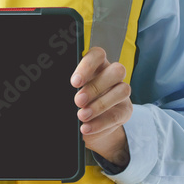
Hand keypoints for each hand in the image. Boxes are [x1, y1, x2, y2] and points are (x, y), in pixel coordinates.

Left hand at [71, 46, 131, 167]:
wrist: (88, 123)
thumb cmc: (76, 100)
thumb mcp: (69, 92)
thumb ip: (68, 89)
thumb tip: (58, 91)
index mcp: (98, 65)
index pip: (98, 55)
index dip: (87, 66)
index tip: (74, 83)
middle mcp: (112, 75)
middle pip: (116, 70)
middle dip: (96, 86)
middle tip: (78, 101)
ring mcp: (121, 92)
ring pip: (123, 90)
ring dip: (101, 105)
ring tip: (82, 116)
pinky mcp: (125, 111)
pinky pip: (117, 115)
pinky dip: (100, 123)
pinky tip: (86, 128)